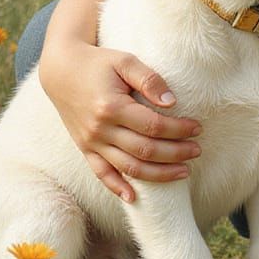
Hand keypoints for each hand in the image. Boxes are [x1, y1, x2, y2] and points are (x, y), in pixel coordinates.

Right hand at [39, 42, 201, 201]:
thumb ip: (149, 80)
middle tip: (197, 150)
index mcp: (111, 106)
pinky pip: (101, 174)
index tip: (197, 128)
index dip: (178, 130)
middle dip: (175, 153)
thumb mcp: (125, 61)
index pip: (153, 126)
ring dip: (158, 174)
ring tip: (183, 172)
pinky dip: (117, 187)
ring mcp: (91, 142)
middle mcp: (100, 129)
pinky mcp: (85, 148)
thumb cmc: (98, 62)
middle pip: (144, 150)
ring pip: (128, 167)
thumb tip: (172, 103)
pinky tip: (134, 198)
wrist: (61, 70)